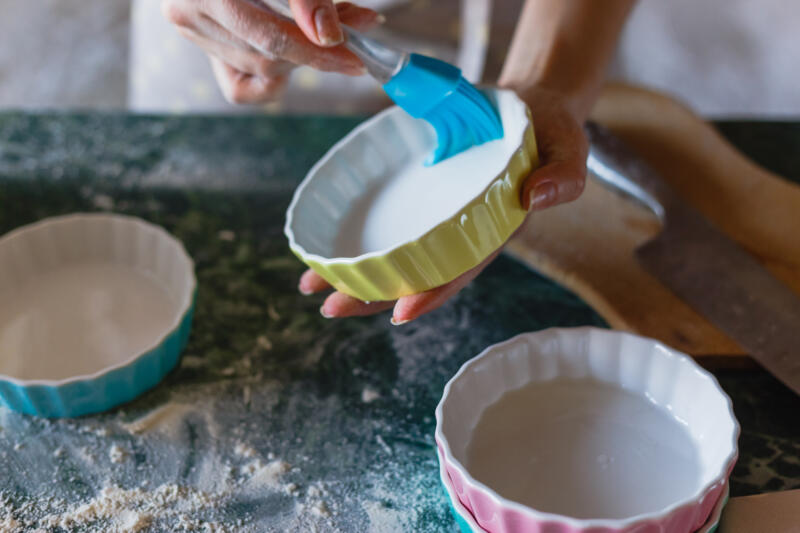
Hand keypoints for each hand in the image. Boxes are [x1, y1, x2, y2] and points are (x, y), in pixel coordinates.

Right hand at [162, 0, 381, 103]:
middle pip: (268, 59)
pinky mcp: (206, 49)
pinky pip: (242, 88)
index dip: (317, 53)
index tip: (356, 60)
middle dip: (314, 50)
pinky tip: (294, 51)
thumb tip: (329, 37)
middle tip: (353, 26)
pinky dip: (274, 77)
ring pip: (261, 71)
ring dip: (302, 56)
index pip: (270, 38)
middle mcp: (187, 14)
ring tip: (328, 25)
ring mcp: (193, 34)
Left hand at [299, 85, 587, 323]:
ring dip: (353, 271)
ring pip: (392, 253)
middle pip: (415, 272)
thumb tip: (538, 195)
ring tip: (311, 285)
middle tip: (331, 307)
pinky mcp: (419, 193)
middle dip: (374, 294)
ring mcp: (436, 215)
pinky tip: (322, 242)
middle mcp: (459, 231)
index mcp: (493, 230)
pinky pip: (386, 219)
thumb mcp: (569, 149)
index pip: (460, 269)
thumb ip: (563, 175)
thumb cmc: (550, 134)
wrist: (530, 109)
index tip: (400, 311)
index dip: (432, 292)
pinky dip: (354, 232)